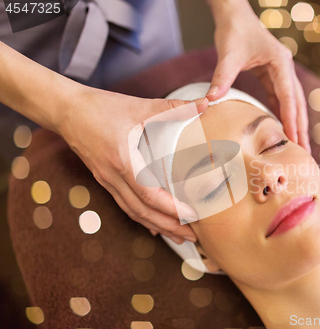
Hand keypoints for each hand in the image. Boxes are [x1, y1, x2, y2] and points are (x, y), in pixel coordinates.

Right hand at [56, 86, 208, 243]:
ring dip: (156, 226)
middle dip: (168, 226)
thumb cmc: (101, 107)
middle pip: (142, 212)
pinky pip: (124, 204)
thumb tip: (207, 103)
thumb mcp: (140, 106)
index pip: (149, 195)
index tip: (193, 217)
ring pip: (133, 212)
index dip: (171, 209)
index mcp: (123, 161)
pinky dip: (141, 216)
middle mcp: (113, 177)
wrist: (66, 110)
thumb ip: (174, 107)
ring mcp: (106, 180)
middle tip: (192, 237)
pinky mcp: (104, 179)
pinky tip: (154, 225)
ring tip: (178, 236)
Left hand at [205, 0, 310, 152]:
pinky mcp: (273, 75)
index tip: (294, 139)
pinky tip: (283, 130)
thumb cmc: (233, 31)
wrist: (235, 15)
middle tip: (304, 153)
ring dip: (295, 124)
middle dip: (300, 128)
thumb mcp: (228, 54)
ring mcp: (281, 72)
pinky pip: (281, 99)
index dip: (291, 119)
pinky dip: (283, 115)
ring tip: (298, 147)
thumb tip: (210, 100)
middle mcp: (286, 68)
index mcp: (280, 63)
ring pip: (292, 103)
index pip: (288, 96)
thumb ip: (221, 77)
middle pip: (297, 103)